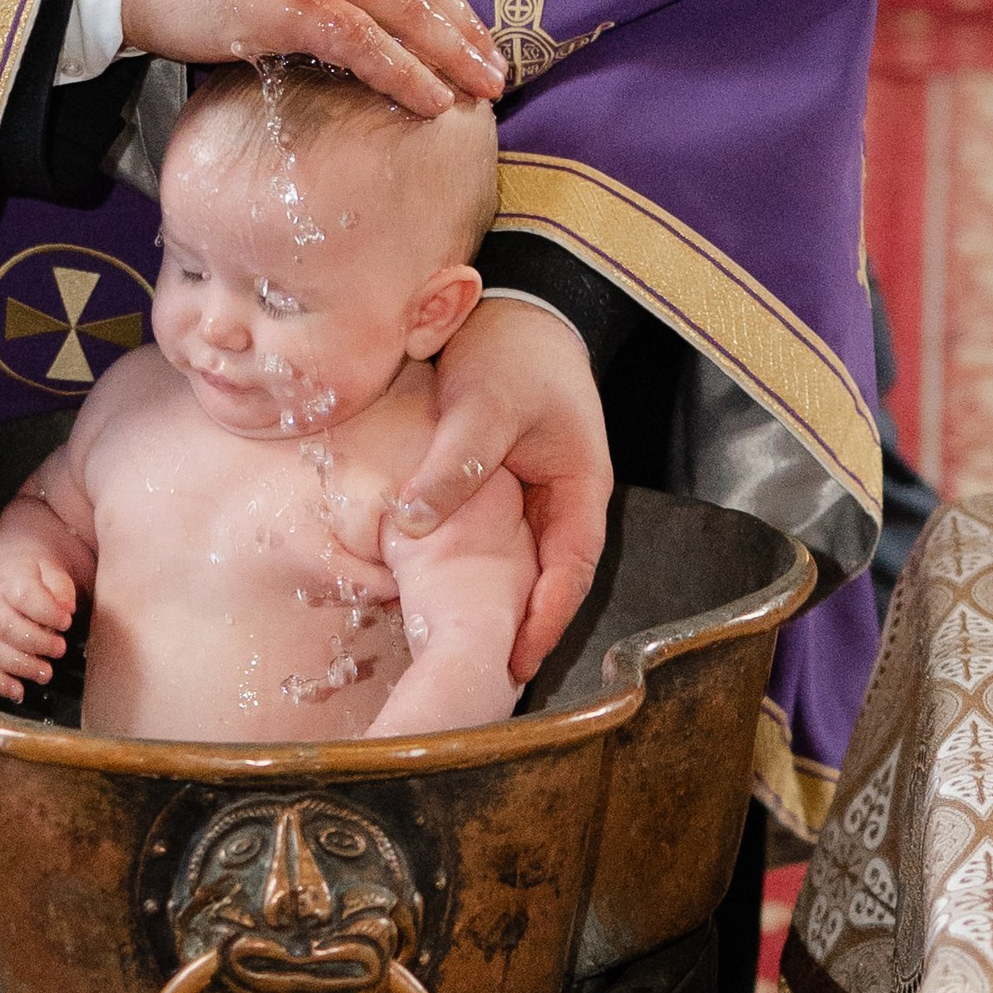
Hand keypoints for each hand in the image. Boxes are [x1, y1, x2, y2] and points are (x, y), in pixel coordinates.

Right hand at [0, 518, 77, 702]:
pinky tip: (19, 691)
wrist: (16, 566)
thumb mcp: (55, 567)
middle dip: (35, 643)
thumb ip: (61, 585)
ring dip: (21, 666)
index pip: (23, 596)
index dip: (46, 612)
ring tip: (46, 672)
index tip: (67, 621)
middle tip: (60, 649)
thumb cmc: (41, 571)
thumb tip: (65, 606)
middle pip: (6, 627)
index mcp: (12, 579)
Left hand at [396, 300, 611, 681]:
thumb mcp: (486, 402)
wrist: (512, 311)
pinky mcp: (502, 493)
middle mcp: (562, 502)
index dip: (547, 618)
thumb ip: (456, 463)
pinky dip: (474, 573)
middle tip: (487, 682)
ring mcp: (533, 500)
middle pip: (548, 580)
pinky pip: (492, 543)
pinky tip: (443, 600)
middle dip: (523, 630)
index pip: (572, 569)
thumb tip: (410, 523)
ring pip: (519, 566)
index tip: (518, 659)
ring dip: (498, 607)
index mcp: (582, 487)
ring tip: (466, 656)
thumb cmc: (514, 351)